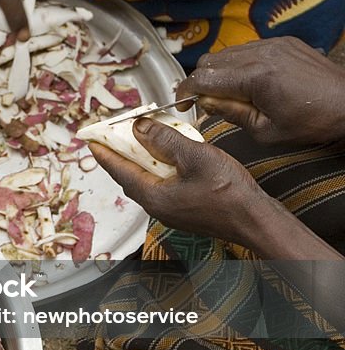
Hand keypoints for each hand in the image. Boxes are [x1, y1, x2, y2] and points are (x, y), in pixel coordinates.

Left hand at [90, 118, 270, 245]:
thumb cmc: (230, 194)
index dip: (104, 152)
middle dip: (121, 154)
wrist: (256, 221)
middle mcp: (157, 207)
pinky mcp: (184, 210)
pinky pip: (163, 185)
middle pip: (130, 175)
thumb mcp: (194, 157)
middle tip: (113, 136)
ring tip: (139, 140)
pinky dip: (159, 168)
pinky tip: (168, 156)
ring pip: (147, 180)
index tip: (91, 139)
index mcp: (153, 196)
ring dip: (142, 160)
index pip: (119, 170)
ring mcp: (171, 210)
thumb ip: (164, 140)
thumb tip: (138, 128)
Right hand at [177, 37, 344, 145]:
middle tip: (207, 101)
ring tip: (231, 92)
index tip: (183, 105)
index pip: (202, 78)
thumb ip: (231, 113)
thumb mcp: (266, 131)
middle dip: (202, 81)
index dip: (186, 92)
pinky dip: (240, 63)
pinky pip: (248, 48)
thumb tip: (206, 103)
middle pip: (209, 61)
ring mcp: (273, 44)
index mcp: (255, 77)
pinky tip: (250, 81)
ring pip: (227, 53)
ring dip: (220, 71)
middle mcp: (261, 54)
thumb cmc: (313, 122)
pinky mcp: (283, 42)